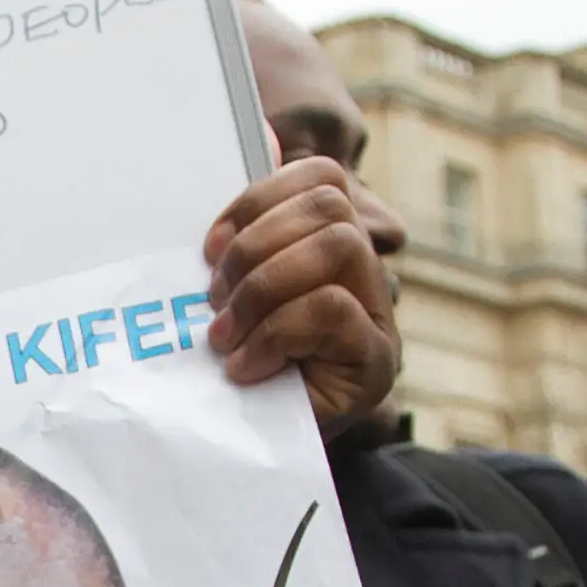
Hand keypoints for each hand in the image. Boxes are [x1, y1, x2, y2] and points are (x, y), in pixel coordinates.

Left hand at [202, 156, 400, 437]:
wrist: (244, 458)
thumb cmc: (230, 374)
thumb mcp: (225, 293)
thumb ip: (243, 228)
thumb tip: (260, 128)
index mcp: (329, 248)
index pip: (319, 179)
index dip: (260, 199)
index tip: (208, 247)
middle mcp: (364, 275)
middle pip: (328, 205)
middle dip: (255, 247)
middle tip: (215, 300)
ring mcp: (377, 317)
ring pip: (337, 245)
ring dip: (264, 287)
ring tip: (227, 336)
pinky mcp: (376, 362)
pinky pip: (329, 307)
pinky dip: (276, 332)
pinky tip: (247, 367)